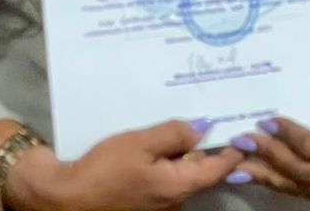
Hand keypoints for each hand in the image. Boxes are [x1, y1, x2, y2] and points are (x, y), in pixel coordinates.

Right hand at [7, 119, 241, 210]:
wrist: (65, 197)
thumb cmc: (104, 170)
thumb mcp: (141, 143)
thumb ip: (174, 133)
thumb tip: (205, 126)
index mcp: (180, 186)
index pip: (219, 167)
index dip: (233, 146)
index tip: (244, 124)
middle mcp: (176, 199)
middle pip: (200, 166)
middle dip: (205, 141)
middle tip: (213, 107)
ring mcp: (160, 202)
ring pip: (181, 168)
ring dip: (183, 147)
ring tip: (184, 113)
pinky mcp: (144, 198)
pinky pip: (163, 173)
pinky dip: (165, 156)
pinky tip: (158, 135)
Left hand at [228, 117, 309, 201]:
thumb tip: (304, 74)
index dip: (289, 134)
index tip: (267, 120)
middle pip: (300, 168)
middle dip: (268, 153)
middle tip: (243, 139)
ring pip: (295, 185)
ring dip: (264, 174)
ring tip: (237, 164)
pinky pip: (299, 192)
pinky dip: (275, 183)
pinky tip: (254, 175)